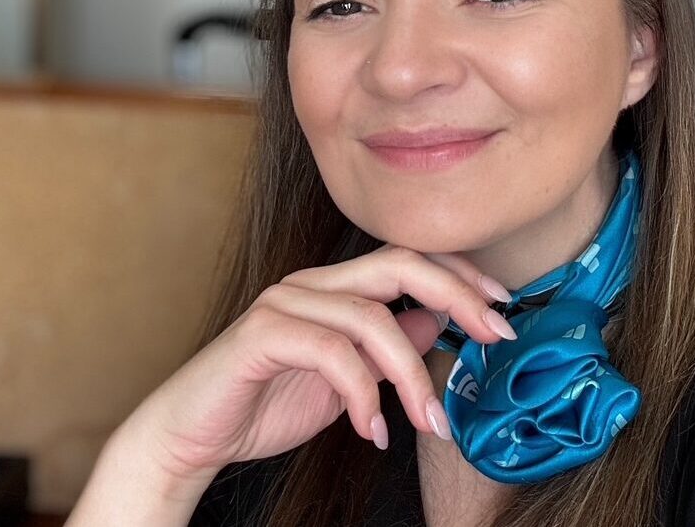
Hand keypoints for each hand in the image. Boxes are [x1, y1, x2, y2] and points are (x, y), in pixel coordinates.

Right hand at [124, 244, 513, 483]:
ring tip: (431, 423)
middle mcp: (312, 283)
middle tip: (496, 336)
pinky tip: (373, 431)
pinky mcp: (262, 334)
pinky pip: (330, 353)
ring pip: (372, 318)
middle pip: (399, 265)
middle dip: (458, 296)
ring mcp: (285, 302)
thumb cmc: (266, 403)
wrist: (192, 435)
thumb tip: (441, 322)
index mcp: (334, 287)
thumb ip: (388, 348)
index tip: (503, 309)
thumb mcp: (348, 380)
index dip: (461, 277)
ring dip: (412, 376)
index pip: (409, 260)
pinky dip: (363, 395)